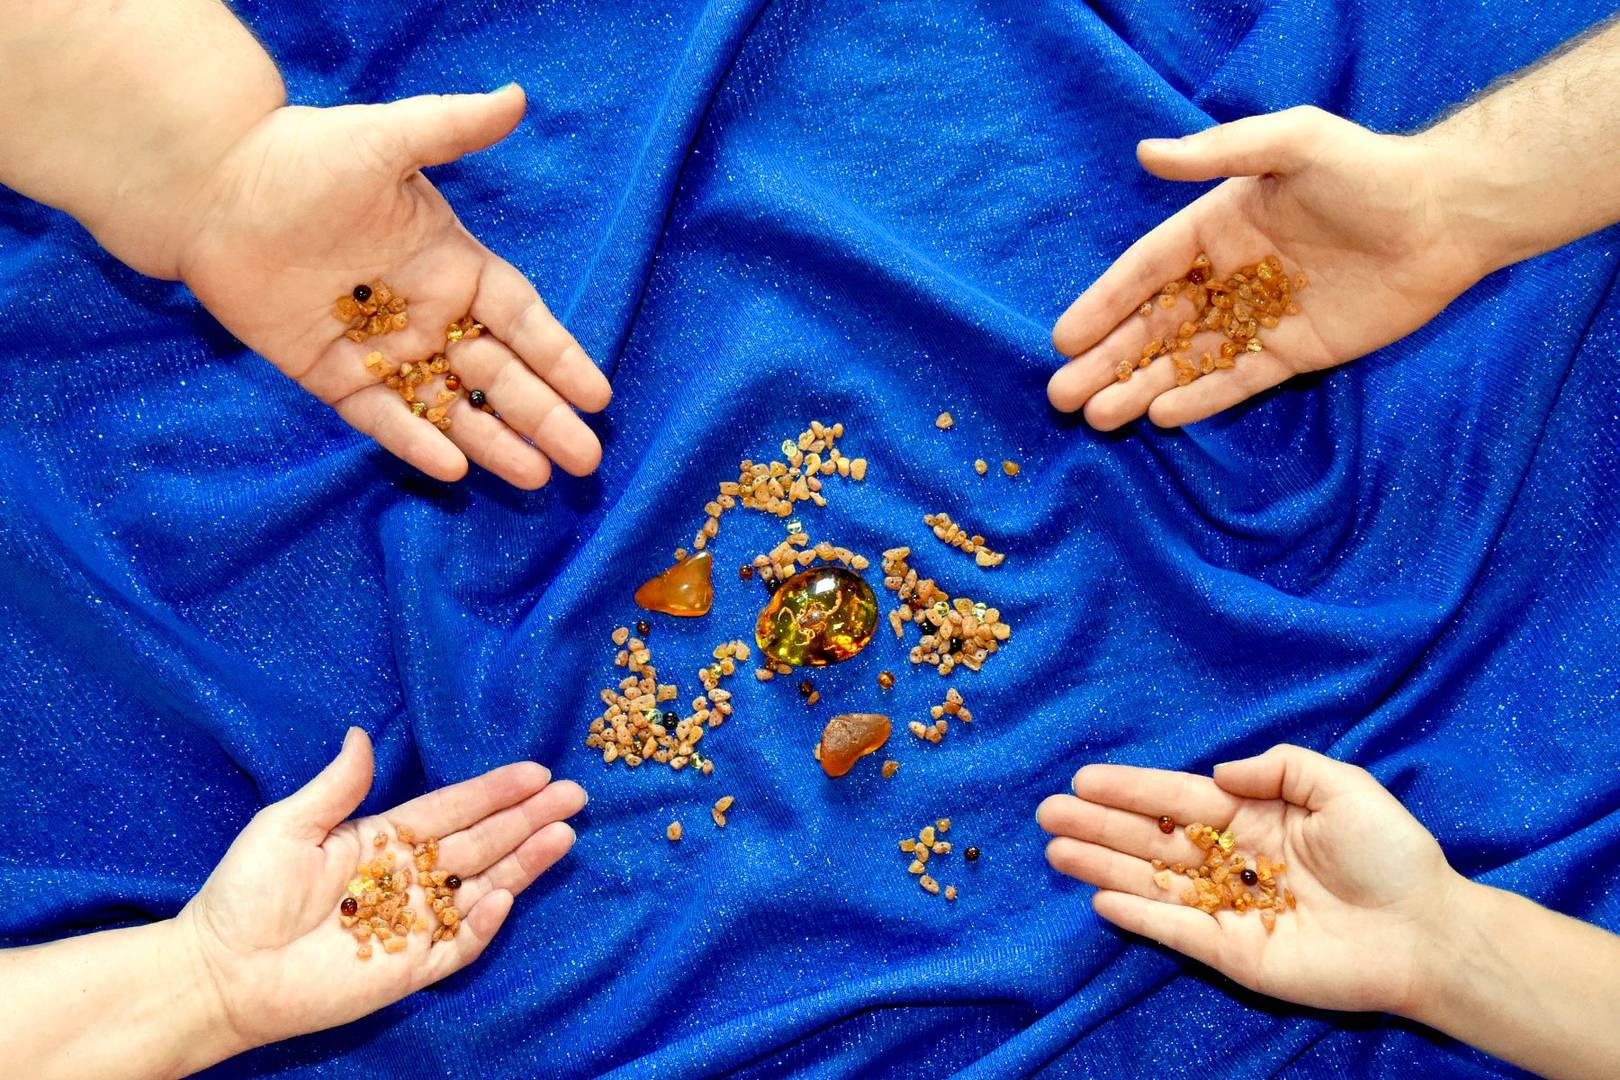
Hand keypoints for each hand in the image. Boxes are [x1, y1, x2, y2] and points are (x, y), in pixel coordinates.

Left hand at [175, 85, 610, 487]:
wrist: (209, 187)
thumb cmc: (302, 156)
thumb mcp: (384, 141)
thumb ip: (451, 128)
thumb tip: (516, 98)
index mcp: (451, 264)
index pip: (521, 320)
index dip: (559, 357)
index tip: (598, 395)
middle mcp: (425, 313)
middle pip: (498, 375)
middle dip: (544, 416)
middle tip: (587, 458)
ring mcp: (381, 350)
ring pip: (450, 406)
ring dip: (494, 442)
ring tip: (537, 478)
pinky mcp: (332, 376)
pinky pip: (383, 419)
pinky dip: (417, 443)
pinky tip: (454, 470)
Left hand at [175, 728, 586, 1051]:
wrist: (219, 970)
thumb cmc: (244, 894)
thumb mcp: (286, 826)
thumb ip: (336, 787)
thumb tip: (361, 735)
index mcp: (384, 840)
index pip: (453, 810)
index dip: (494, 791)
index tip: (535, 772)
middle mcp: (409, 879)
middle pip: (481, 843)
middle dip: (528, 818)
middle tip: (574, 795)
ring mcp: (413, 924)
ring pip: (483, 889)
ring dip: (524, 863)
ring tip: (564, 836)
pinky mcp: (408, 970)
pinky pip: (458, 946)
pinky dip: (485, 923)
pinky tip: (506, 894)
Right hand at [1037, 743, 1461, 1014]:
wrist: (1429, 931)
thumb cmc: (1392, 854)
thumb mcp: (1341, 785)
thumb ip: (1277, 768)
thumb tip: (1217, 772)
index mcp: (1254, 819)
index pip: (1178, 801)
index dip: (1131, 790)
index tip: (1084, 779)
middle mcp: (1232, 863)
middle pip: (1152, 842)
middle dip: (1099, 827)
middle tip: (1048, 814)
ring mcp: (1231, 910)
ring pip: (1154, 885)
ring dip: (1103, 868)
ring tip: (1055, 852)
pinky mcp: (1237, 955)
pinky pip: (1179, 933)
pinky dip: (1141, 917)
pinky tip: (1101, 899)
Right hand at [1048, 107, 1485, 429]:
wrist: (1447, 215)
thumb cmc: (1368, 170)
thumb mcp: (1293, 142)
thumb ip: (1220, 151)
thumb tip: (1146, 153)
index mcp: (1216, 226)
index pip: (1145, 271)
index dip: (1103, 303)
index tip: (1064, 338)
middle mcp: (1228, 274)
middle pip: (1153, 324)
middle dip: (1106, 361)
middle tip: (1060, 395)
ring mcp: (1258, 316)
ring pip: (1186, 358)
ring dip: (1140, 386)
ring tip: (1097, 416)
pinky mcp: (1295, 351)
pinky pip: (1237, 380)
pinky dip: (1201, 398)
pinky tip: (1162, 415)